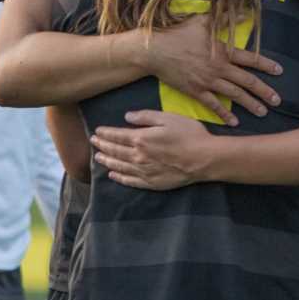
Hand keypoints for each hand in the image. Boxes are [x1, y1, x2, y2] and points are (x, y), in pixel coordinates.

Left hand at [91, 110, 214, 189]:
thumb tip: (127, 116)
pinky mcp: (152, 183)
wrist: (204, 159)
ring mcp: (144, 171)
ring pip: (119, 167)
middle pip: (115, 151)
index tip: (96, 131)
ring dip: (107, 161)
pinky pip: (130, 181)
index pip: (117, 135)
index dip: (105, 133)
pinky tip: (113, 175)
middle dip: (102, 146)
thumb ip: (146, 117)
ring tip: (98, 158)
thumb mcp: (168, 118)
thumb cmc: (189, 134)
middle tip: (93, 142)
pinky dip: (120, 178)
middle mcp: (139, 156)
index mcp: (141, 138)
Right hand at [144, 14, 281, 125]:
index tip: (279, 71)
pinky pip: (214, 105)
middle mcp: (219, 68)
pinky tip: (234, 121)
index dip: (266, 65)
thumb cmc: (178, 33)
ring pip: (234, 95)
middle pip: (247, 81)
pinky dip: (225, 114)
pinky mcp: (195, 91)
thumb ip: (225, 18)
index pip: (251, 59)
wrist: (155, 50)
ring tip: (263, 112)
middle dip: (264, 91)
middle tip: (277, 100)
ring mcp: (208, 81)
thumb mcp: (203, 21)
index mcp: (223, 51)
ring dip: (250, 104)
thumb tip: (247, 12)